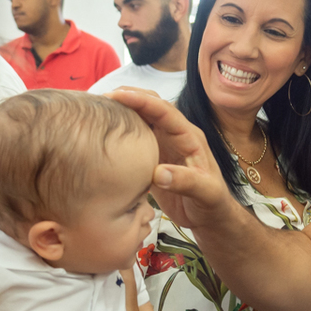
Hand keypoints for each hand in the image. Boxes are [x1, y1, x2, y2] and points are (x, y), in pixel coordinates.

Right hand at [106, 89, 230, 229]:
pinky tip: (104, 132)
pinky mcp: (153, 156)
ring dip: (122, 111)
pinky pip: (135, 137)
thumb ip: (185, 182)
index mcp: (189, 137)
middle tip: (100, 97)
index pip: (165, 111)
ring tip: (97, 109)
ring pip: (141, 118)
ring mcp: (163, 144)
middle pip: (151, 106)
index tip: (118, 95)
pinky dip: (121, 130)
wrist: (209, 216)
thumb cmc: (212, 204)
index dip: (141, 101)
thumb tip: (158, 173)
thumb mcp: (205, 194)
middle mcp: (175, 135)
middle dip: (128, 97)